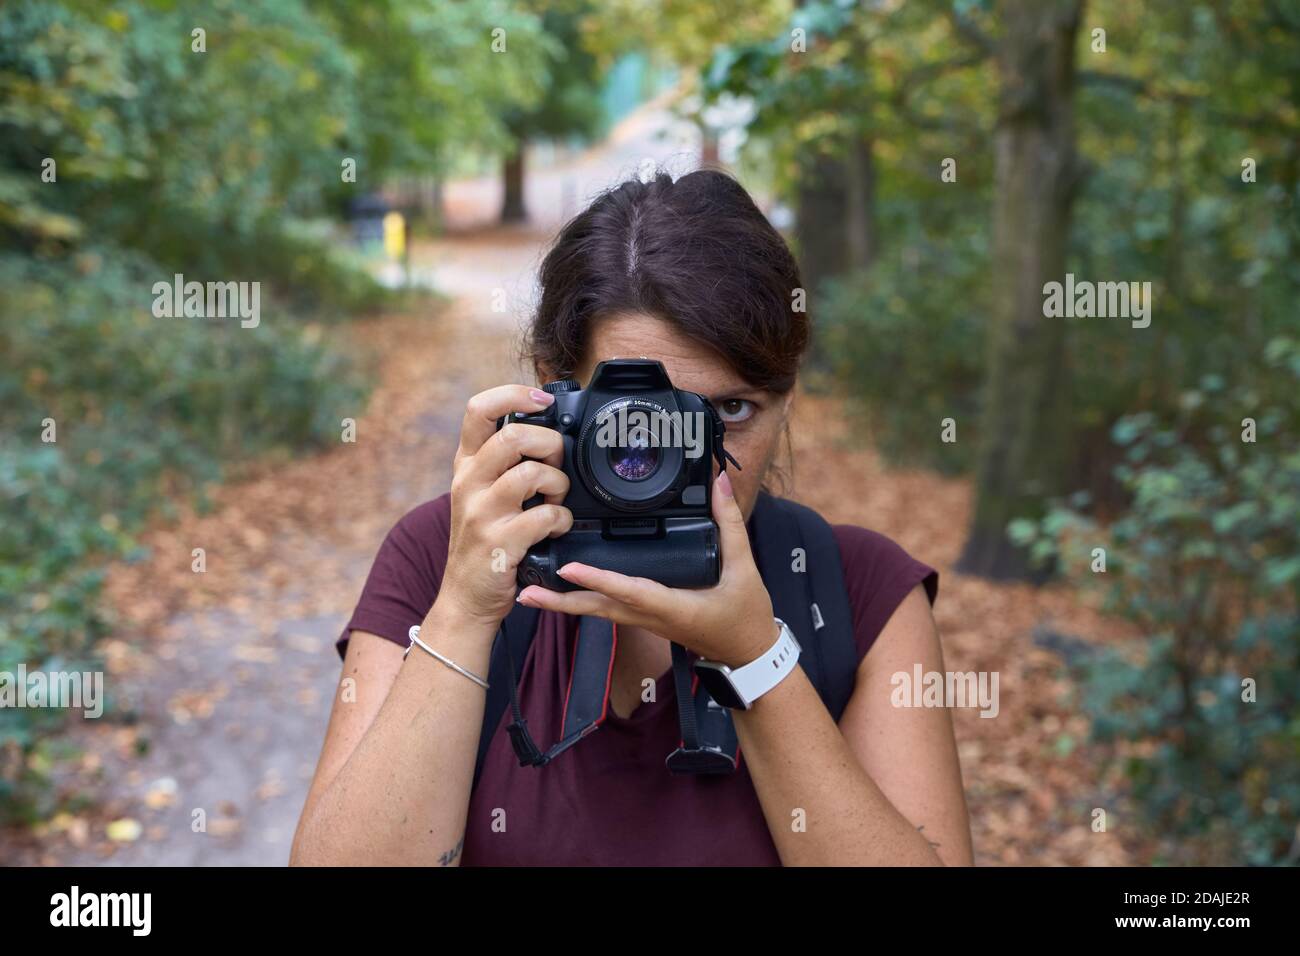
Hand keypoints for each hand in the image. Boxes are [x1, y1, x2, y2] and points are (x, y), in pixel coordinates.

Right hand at [436, 384, 573, 631]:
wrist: (466, 597)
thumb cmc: (485, 540)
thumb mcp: (481, 493)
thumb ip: (504, 462)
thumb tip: (549, 430)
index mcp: (466, 465)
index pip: (478, 409)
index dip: (514, 394)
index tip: (543, 401)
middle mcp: (468, 484)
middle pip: (513, 437)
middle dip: (549, 445)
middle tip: (557, 464)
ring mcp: (481, 513)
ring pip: (531, 475)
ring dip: (558, 485)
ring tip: (557, 501)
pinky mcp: (500, 543)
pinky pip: (545, 517)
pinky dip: (562, 520)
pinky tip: (557, 528)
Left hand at [517, 471, 778, 666]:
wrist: (748, 653)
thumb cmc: (745, 614)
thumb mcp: (743, 567)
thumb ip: (730, 523)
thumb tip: (719, 485)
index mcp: (673, 605)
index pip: (630, 590)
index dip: (599, 580)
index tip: (568, 569)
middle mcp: (651, 616)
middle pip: (598, 609)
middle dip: (560, 601)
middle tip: (525, 590)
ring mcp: (645, 622)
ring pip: (597, 613)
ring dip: (563, 604)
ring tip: (529, 592)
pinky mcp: (644, 620)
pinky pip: (606, 611)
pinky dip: (581, 602)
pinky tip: (561, 593)